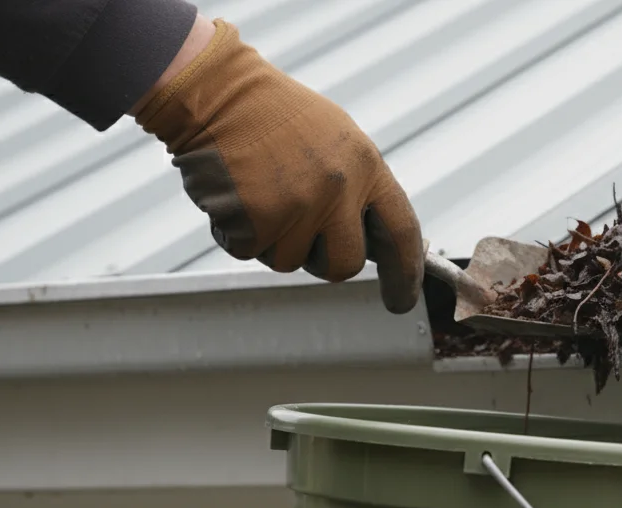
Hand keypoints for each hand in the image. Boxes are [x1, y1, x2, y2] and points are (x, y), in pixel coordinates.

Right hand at [133, 18, 423, 312]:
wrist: (217, 92)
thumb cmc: (276, 117)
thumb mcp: (338, 141)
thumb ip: (360, 190)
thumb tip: (378, 243)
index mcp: (366, 166)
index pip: (402, 232)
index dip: (405, 274)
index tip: (401, 300)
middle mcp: (337, 190)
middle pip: (344, 265)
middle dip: (323, 260)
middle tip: (300, 228)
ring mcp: (297, 206)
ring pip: (292, 261)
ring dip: (274, 240)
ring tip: (262, 191)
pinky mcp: (256, 220)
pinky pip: (250, 252)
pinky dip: (238, 233)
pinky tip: (237, 195)